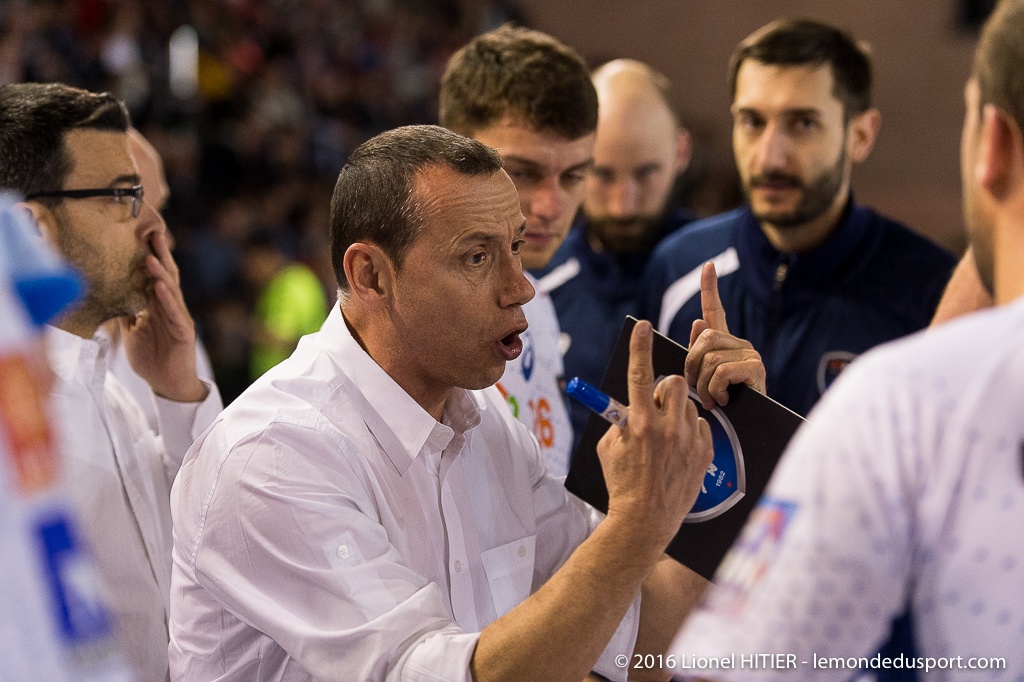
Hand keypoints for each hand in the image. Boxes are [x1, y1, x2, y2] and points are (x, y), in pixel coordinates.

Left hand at [121, 230, 206, 402]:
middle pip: (166, 276)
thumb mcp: (131, 333)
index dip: (147, 257)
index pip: (153, 277)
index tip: (138, 236)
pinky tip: (160, 288)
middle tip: (151, 233)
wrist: (168, 384)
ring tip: (150, 257)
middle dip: (159, 255)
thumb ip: (124, 313)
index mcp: (158, 306)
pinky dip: (168, 300)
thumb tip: (107, 294)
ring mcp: (179, 318)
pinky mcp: (184, 332)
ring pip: (171, 291)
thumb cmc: (152, 358)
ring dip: (161, 274)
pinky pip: (175, 313)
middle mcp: (170, 308)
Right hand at [596, 320, 712, 549]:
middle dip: (665, 389)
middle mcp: (666, 428)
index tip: (643, 324)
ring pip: (689, 404)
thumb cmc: (621, 483)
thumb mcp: (609, 448)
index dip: (639, 347)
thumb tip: (630, 402)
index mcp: (639, 424)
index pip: (639, 375)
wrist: (645, 521)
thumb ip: (620, 420)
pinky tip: (680, 451)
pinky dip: (691, 432)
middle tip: (656, 407)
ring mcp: (688, 440)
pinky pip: (702, 425)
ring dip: (678, 412)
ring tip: (667, 438)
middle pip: (674, 383)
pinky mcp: (704, 452)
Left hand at [684, 262, 765, 409]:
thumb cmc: (724, 407)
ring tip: (712, 399)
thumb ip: (698, 355)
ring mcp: (750, 354)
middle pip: (704, 339)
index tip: (708, 266)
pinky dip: (715, 389)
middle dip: (691, 366)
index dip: (710, 288)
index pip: (714, 311)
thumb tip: (697, 323)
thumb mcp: (704, 380)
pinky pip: (721, 372)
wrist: (746, 430)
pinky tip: (723, 400)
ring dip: (703, 385)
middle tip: (697, 388)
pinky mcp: (756, 368)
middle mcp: (740, 344)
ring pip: (710, 359)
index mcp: (724, 345)